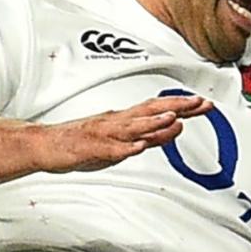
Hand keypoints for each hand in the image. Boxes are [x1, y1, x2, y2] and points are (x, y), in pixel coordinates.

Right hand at [36, 95, 211, 173]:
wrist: (45, 145)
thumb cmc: (84, 142)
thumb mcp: (124, 140)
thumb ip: (150, 135)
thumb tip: (178, 127)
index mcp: (125, 118)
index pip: (159, 108)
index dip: (182, 105)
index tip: (205, 103)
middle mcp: (116, 121)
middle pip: (150, 111)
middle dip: (175, 107)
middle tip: (198, 103)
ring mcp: (102, 133)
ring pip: (131, 127)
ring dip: (152, 123)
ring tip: (172, 119)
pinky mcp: (88, 148)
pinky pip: (108, 149)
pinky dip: (123, 148)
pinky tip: (136, 148)